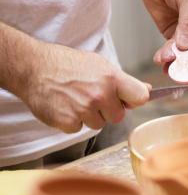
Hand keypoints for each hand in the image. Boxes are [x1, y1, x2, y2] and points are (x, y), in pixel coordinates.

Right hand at [23, 43, 149, 133]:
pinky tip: (64, 106)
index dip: (133, 101)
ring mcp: (83, 110)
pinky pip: (79, 129)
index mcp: (111, 79)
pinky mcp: (67, 122)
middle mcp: (99, 95)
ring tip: (75, 99)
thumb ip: (124, 81)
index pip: (140, 98)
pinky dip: (72, 121)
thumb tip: (147, 90)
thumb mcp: (99, 65)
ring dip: (89, 116)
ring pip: (98, 124)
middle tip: (91, 97)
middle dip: (107, 110)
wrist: (32, 67)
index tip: (125, 99)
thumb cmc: (67, 65)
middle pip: (118, 117)